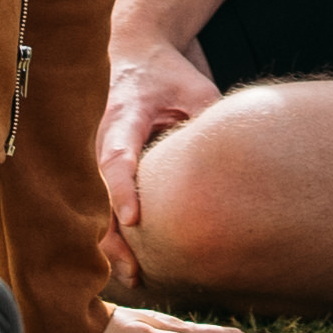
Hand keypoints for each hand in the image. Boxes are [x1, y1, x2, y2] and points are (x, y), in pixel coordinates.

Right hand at [92, 29, 220, 270]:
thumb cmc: (169, 74)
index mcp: (123, 117)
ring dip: (113, 243)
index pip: (116, 157)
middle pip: (99, 194)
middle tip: (134, 269)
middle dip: (113, 234)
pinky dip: (117, 235)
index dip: (122, 190)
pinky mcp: (110, 169)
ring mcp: (103, 157)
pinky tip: (133, 263)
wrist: (138, 56)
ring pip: (98, 207)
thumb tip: (234, 166)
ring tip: (134, 276)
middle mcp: (104, 141)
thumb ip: (210, 123)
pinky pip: (107, 206)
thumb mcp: (196, 89)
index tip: (133, 219)